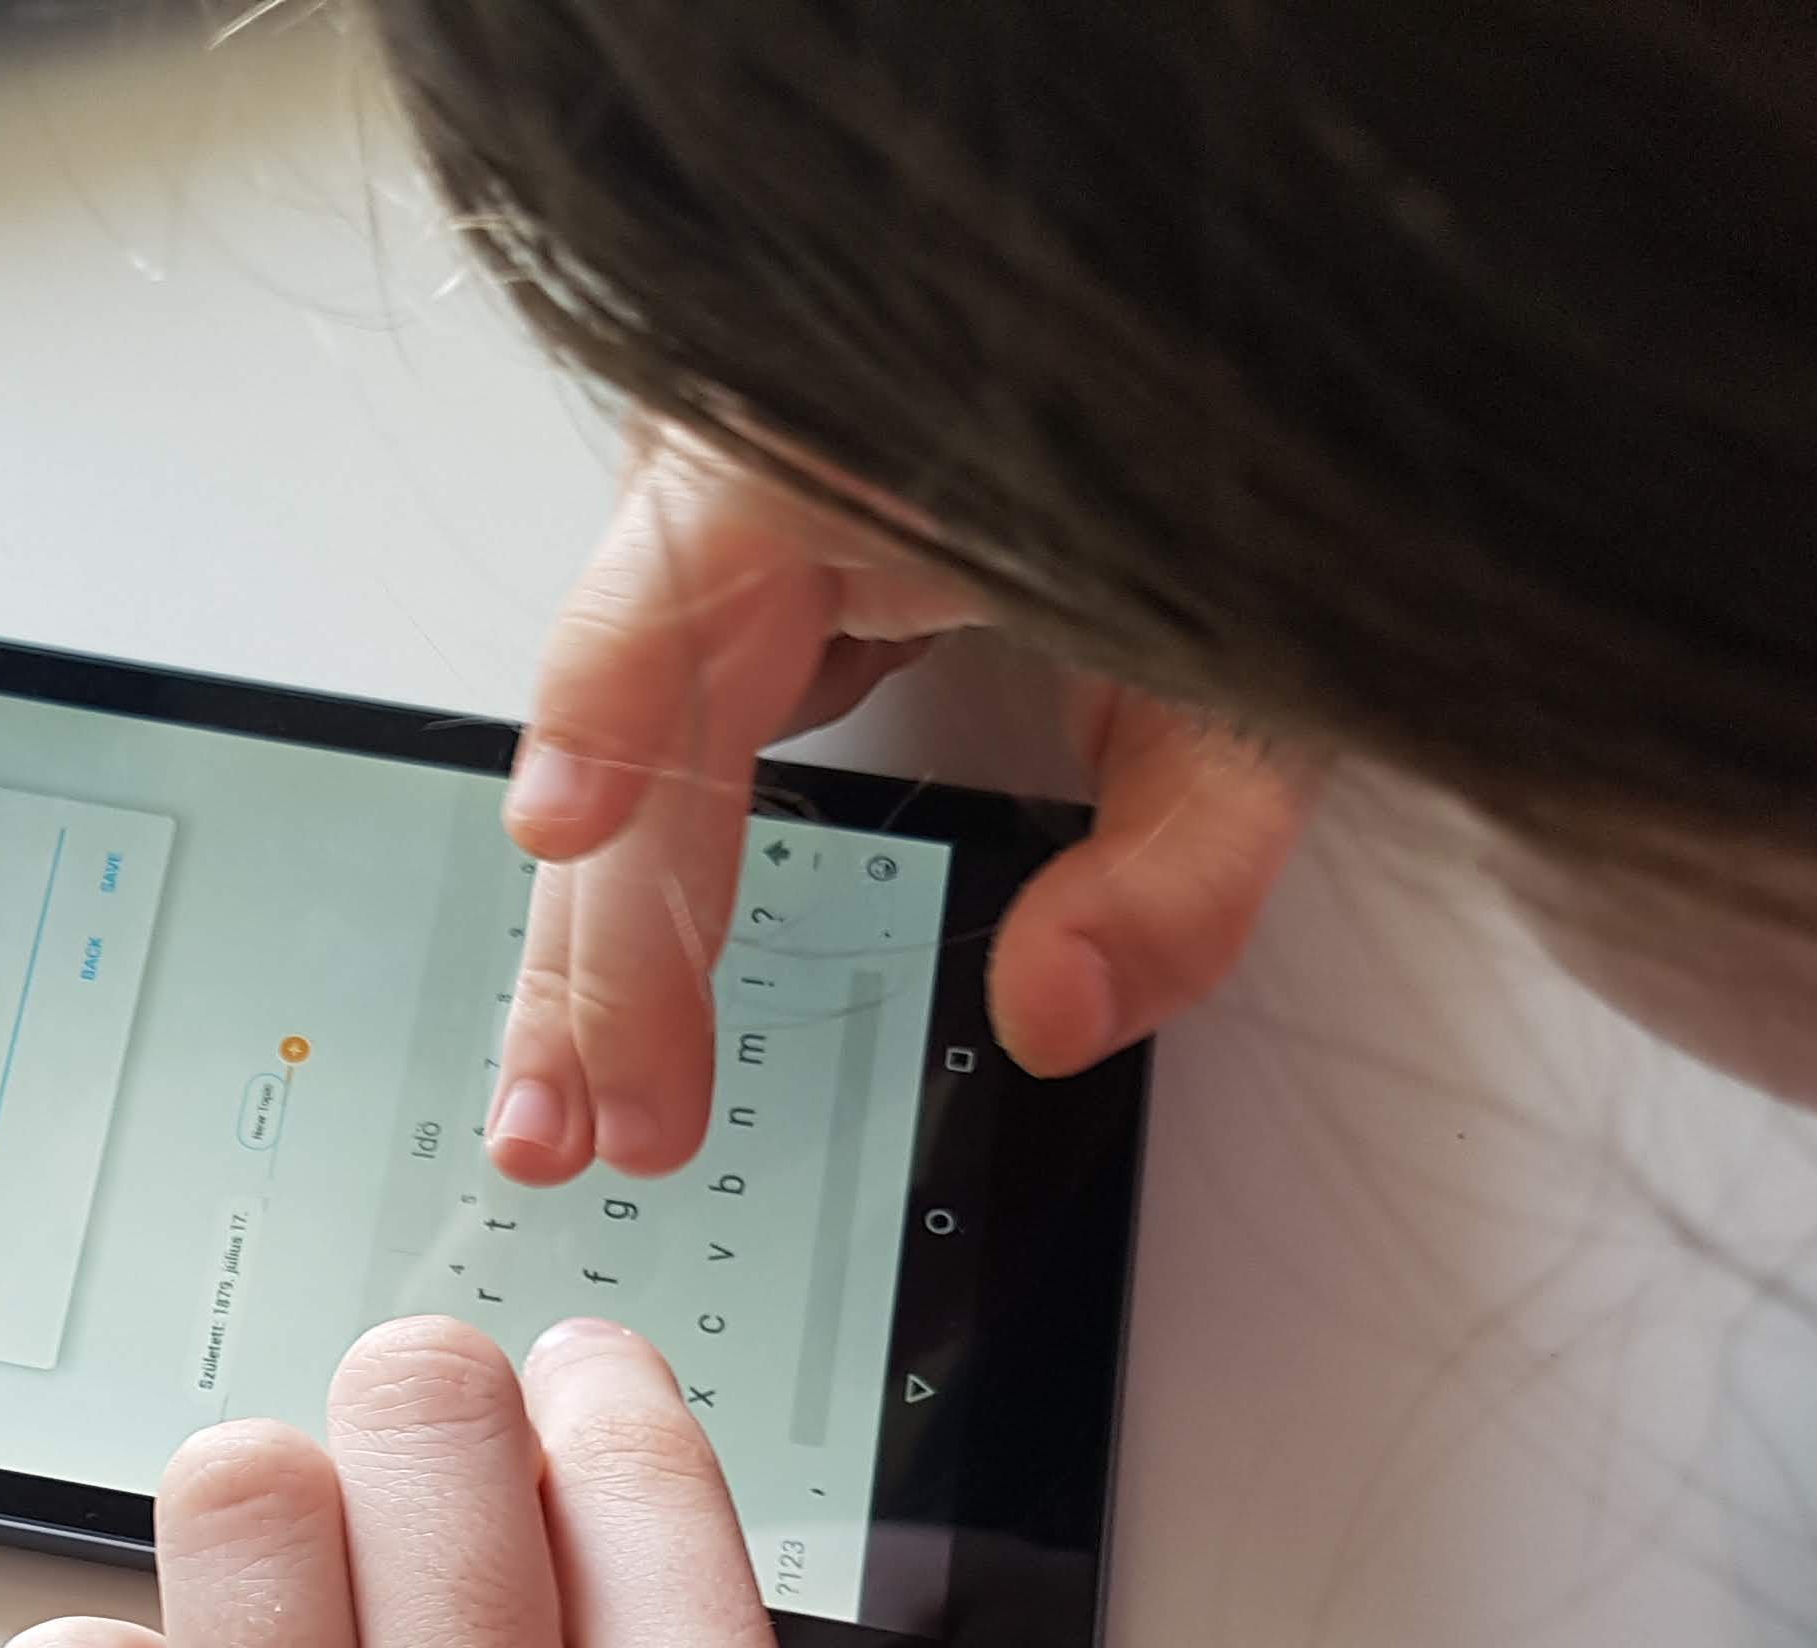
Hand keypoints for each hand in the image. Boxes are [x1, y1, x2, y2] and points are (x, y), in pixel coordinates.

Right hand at [490, 440, 1317, 1182]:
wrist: (1229, 359)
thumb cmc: (1225, 481)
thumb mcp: (1250, 692)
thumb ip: (1181, 863)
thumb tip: (1056, 1017)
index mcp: (844, 454)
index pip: (691, 586)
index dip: (615, 713)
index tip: (566, 828)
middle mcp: (754, 466)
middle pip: (640, 719)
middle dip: (602, 941)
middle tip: (577, 1120)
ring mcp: (731, 512)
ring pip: (634, 739)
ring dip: (604, 935)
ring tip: (582, 1104)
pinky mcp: (745, 562)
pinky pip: (672, 717)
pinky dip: (658, 862)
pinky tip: (630, 995)